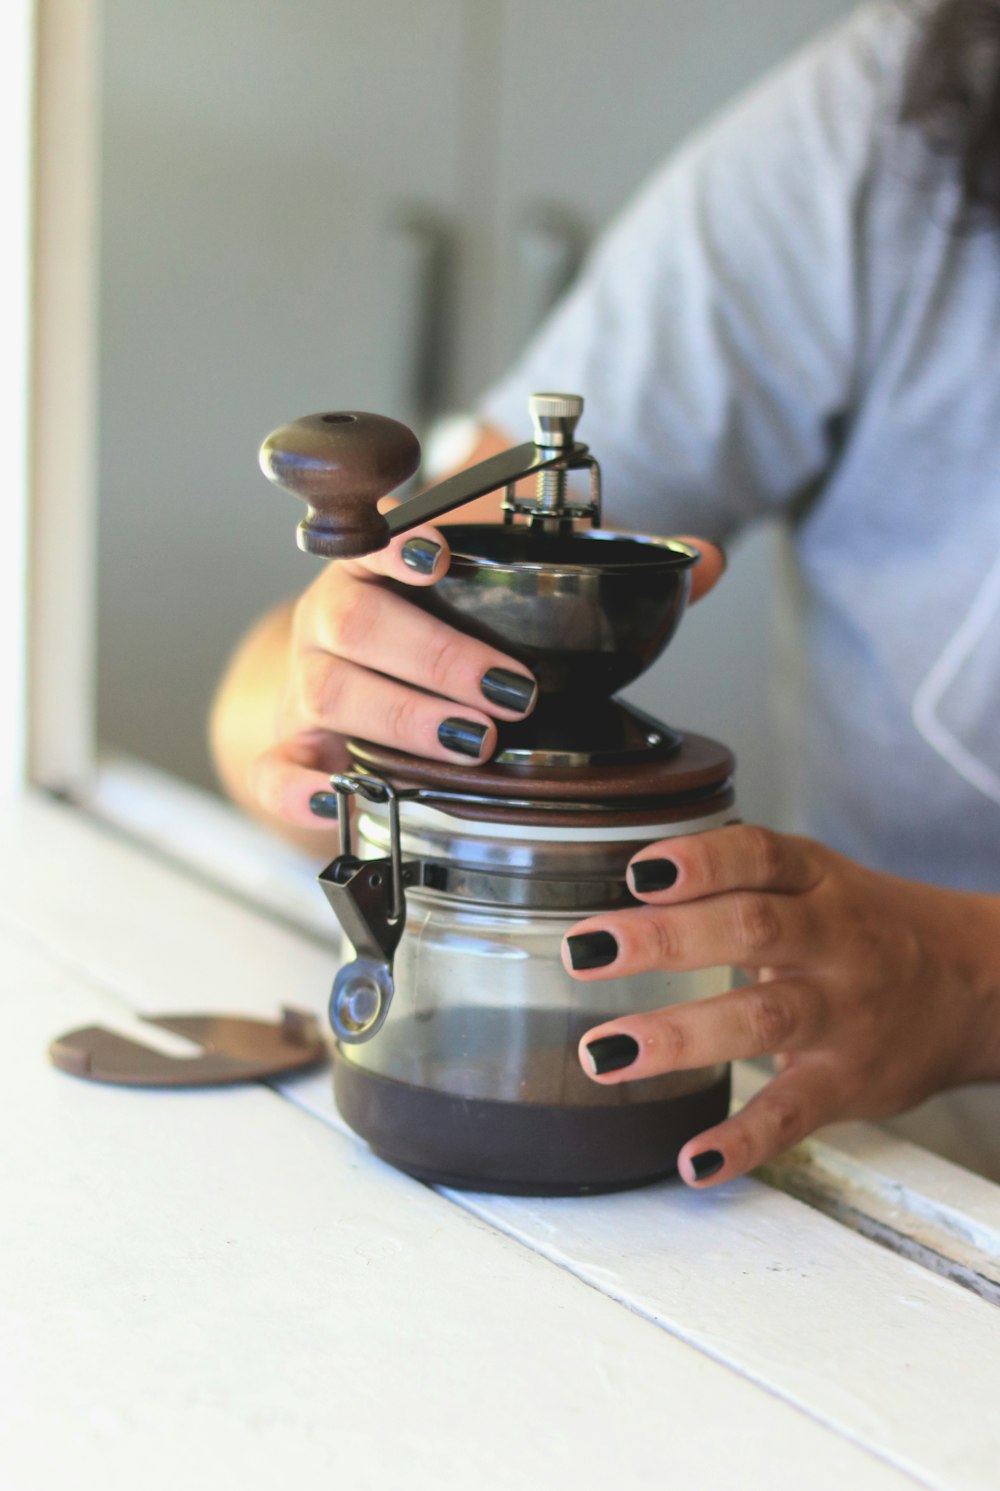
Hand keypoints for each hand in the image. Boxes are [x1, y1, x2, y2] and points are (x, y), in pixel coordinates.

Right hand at [243, 522, 725, 833]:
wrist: (327, 706)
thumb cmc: (427, 645)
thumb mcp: (495, 605)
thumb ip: (595, 578)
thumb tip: (705, 559)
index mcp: (378, 571)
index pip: (377, 540)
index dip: (403, 545)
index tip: (445, 557)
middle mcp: (332, 620)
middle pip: (355, 623)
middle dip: (433, 655)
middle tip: (507, 694)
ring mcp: (302, 687)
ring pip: (327, 691)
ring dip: (398, 718)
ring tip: (469, 746)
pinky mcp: (285, 753)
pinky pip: (273, 768)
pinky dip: (297, 788)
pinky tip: (338, 800)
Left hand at [563, 824, 999, 1187]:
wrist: (975, 985)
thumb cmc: (865, 926)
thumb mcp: (816, 882)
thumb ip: (737, 883)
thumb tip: (626, 894)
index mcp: (818, 881)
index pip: (760, 856)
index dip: (700, 861)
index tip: (637, 873)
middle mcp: (835, 939)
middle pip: (752, 929)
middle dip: (664, 941)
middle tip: (583, 952)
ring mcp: (844, 1013)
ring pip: (764, 1018)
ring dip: (680, 1036)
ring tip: (605, 1053)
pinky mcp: (849, 1082)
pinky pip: (794, 1113)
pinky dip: (743, 1141)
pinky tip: (692, 1160)